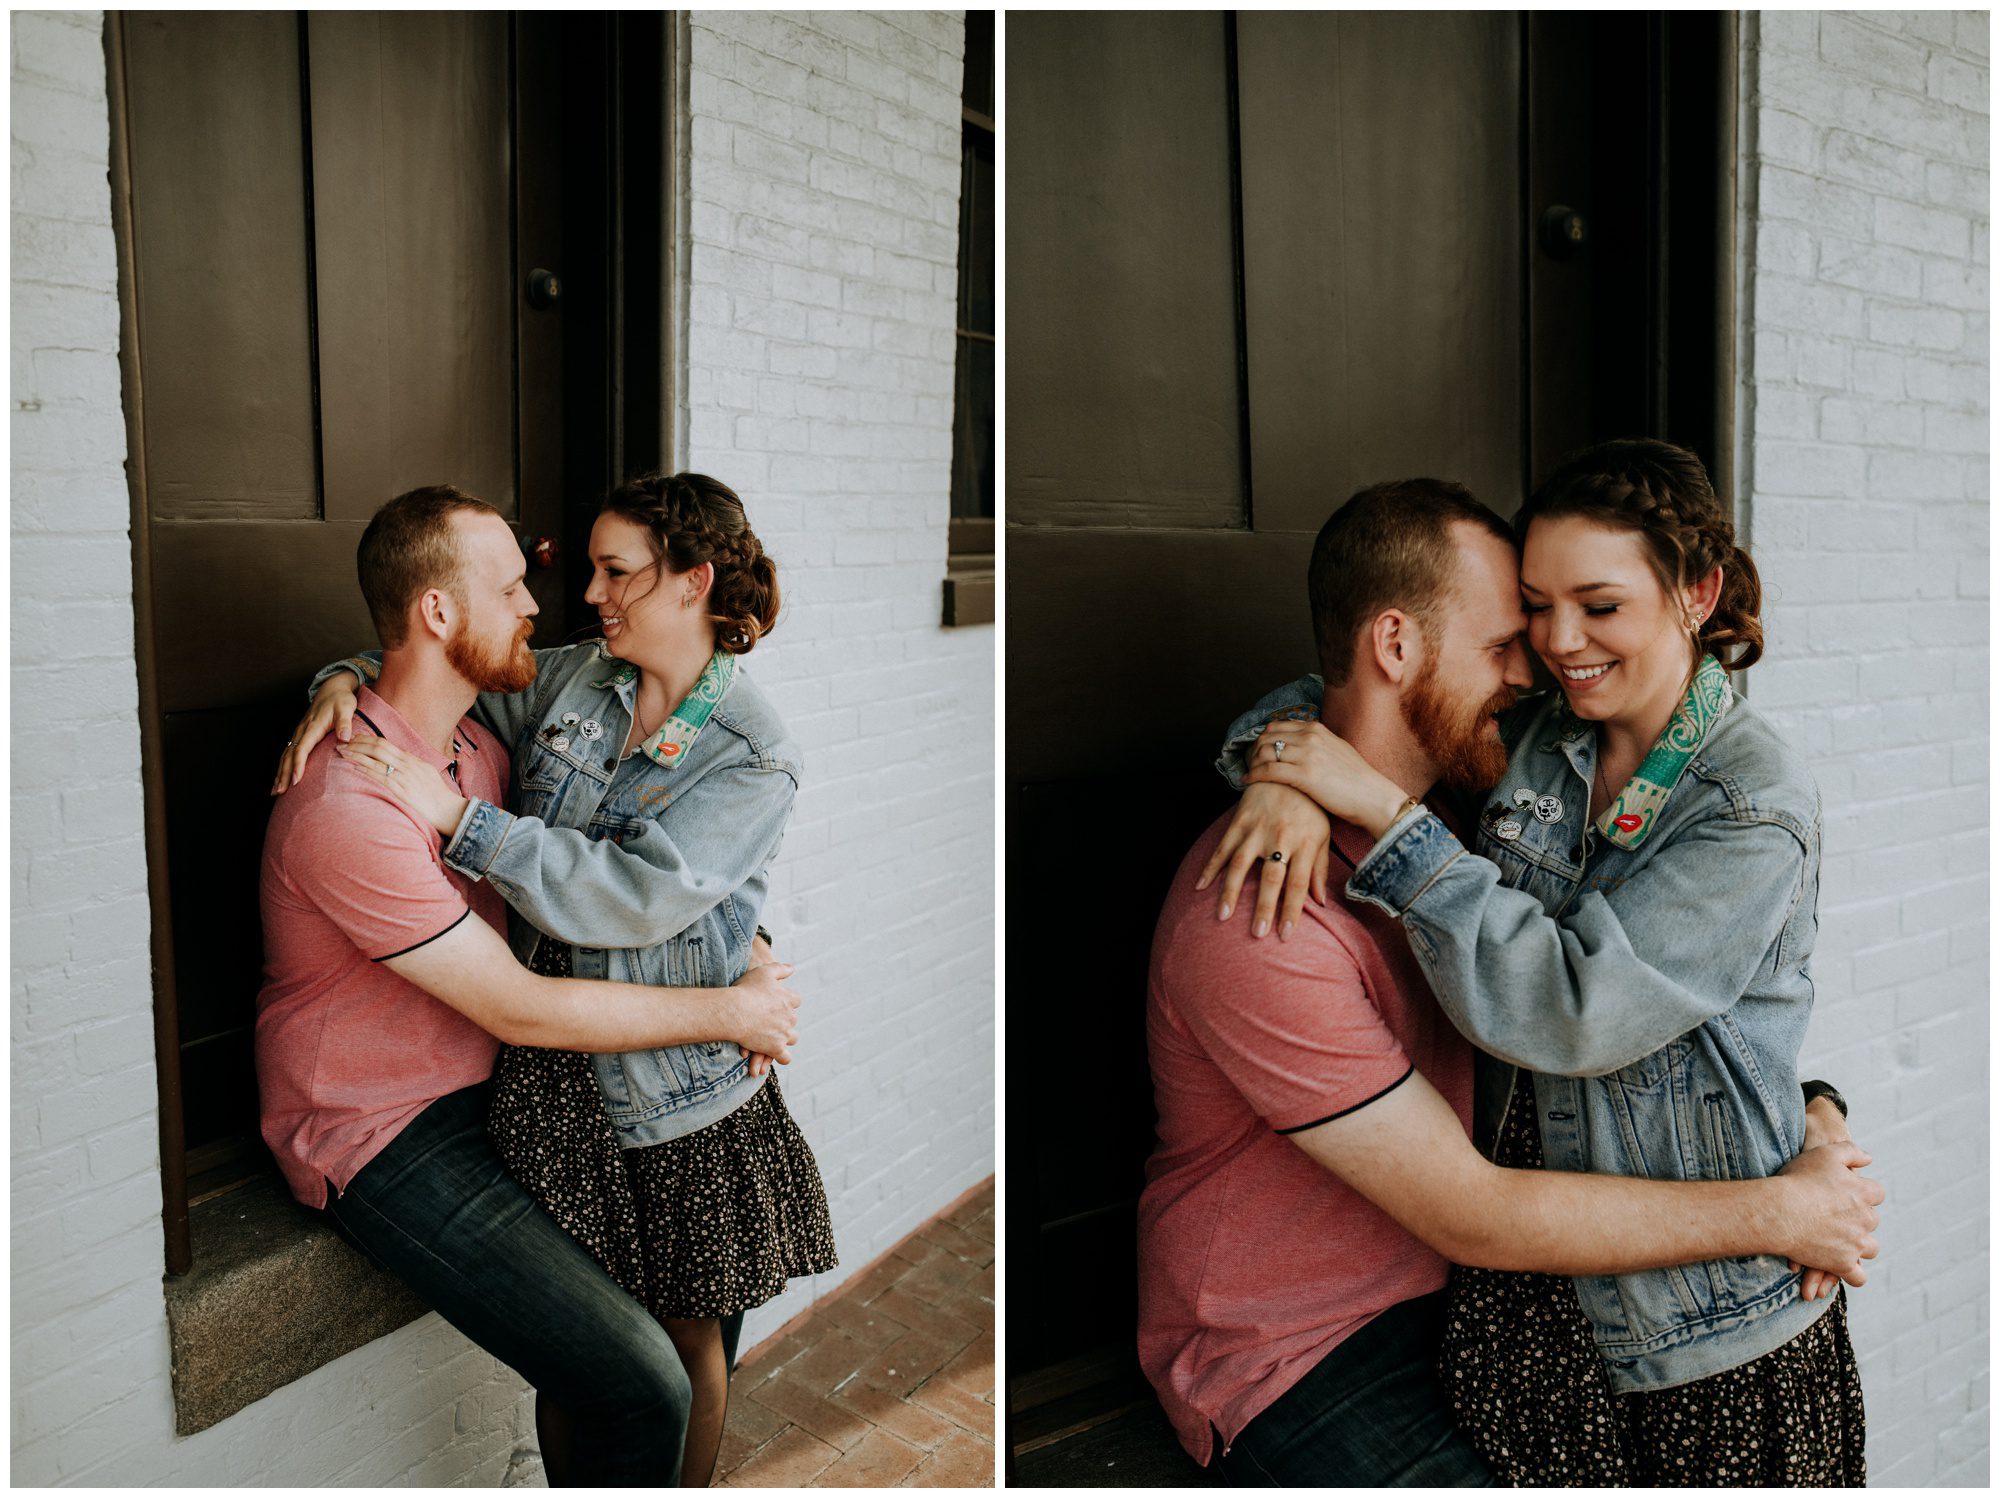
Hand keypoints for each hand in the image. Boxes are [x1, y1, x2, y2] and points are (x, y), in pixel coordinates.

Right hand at [272, 672, 361, 793]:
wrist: (332, 689)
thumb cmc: (341, 700)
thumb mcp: (346, 708)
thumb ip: (345, 723)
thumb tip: (345, 737)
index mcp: (312, 727)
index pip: (302, 749)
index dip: (298, 765)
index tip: (296, 780)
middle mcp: (302, 731)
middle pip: (288, 755)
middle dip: (283, 774)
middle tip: (280, 792)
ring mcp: (299, 733)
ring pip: (285, 755)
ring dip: (279, 773)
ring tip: (275, 791)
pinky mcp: (300, 736)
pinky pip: (288, 753)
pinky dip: (282, 766)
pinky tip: (280, 779)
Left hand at [335, 735, 469, 836]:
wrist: (447, 810)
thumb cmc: (438, 793)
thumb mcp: (428, 771)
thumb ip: (414, 762)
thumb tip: (403, 753)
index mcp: (412, 760)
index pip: (386, 743)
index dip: (368, 739)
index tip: (354, 738)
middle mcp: (407, 765)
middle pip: (379, 748)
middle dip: (358, 743)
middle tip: (343, 742)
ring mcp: (404, 777)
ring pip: (376, 760)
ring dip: (357, 755)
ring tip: (342, 752)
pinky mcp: (401, 791)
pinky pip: (380, 777)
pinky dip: (366, 770)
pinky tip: (355, 767)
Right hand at [741, 935, 779, 1074]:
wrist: (734, 1011)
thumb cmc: (747, 990)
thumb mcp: (764, 972)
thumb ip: (780, 969)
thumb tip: (792, 969)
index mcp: (789, 999)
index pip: (795, 1000)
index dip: (786, 1002)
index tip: (775, 1003)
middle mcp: (790, 1017)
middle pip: (792, 1020)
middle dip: (783, 1021)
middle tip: (768, 1022)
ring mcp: (784, 1033)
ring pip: (792, 1038)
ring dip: (784, 1038)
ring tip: (772, 1038)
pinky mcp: (776, 1048)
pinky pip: (785, 1057)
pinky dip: (782, 1057)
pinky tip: (774, 1054)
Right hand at [1195, 782, 1330, 938]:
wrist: (1287, 767)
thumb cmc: (1309, 807)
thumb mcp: (1322, 835)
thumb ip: (1318, 869)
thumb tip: (1319, 902)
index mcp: (1304, 842)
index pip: (1298, 883)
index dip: (1291, 910)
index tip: (1285, 935)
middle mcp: (1281, 837)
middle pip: (1272, 877)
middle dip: (1264, 907)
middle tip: (1257, 933)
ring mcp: (1257, 829)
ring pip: (1241, 864)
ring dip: (1231, 891)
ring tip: (1223, 916)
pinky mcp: (1239, 821)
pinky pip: (1222, 848)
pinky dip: (1211, 867)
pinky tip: (1201, 887)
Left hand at [1242, 719, 1411, 838]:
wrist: (1374, 798)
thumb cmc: (1357, 780)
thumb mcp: (1337, 749)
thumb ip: (1317, 743)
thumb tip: (1299, 742)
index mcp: (1317, 729)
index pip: (1277, 725)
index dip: (1262, 738)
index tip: (1257, 752)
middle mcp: (1310, 736)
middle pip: (1266, 736)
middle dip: (1253, 750)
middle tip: (1248, 764)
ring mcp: (1307, 754)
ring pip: (1264, 752)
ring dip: (1251, 763)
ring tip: (1248, 774)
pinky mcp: (1304, 775)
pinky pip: (1268, 770)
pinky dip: (1253, 776)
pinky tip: (1247, 782)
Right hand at [1798, 1099, 1856, 1298]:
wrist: (1779, 1210)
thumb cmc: (1799, 1180)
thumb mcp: (1826, 1153)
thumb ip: (1852, 1151)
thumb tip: (1870, 1159)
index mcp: (1864, 1192)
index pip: (1877, 1193)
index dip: (1862, 1193)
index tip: (1845, 1195)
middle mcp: (1865, 1219)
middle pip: (1872, 1221)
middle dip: (1858, 1220)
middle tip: (1835, 1218)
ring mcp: (1856, 1243)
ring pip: (1870, 1248)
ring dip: (1859, 1245)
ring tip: (1839, 1242)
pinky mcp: (1843, 1263)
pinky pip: (1858, 1276)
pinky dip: (1853, 1274)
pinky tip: (1841, 1268)